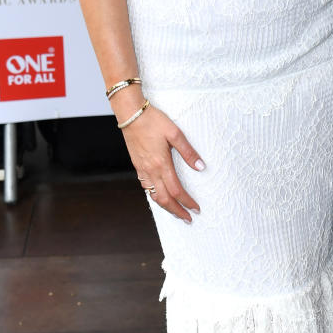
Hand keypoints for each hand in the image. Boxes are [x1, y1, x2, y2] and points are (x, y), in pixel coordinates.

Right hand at [120, 103, 204, 221]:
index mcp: (161, 164)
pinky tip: (160, 195)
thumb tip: (201, 167)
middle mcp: (150, 170)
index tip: (196, 209)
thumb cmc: (153, 120)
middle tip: (188, 219)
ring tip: (176, 211)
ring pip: (153, 196)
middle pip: (164, 199)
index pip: (176, 191)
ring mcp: (142, 169)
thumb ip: (188, 152)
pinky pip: (146, 187)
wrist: (131, 114)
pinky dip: (154, 196)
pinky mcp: (137, 166)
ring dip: (166, 207)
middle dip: (177, 211)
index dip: (187, 202)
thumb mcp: (175, 133)